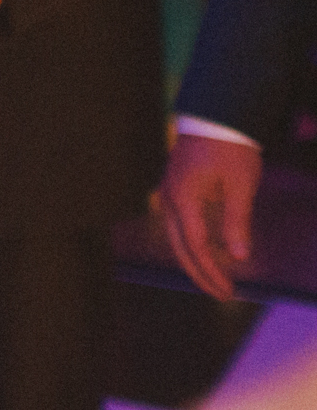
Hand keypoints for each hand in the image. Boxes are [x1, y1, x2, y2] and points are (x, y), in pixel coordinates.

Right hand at [160, 132, 261, 300]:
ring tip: (213, 278)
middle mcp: (170, 198)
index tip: (230, 292)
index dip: (212, 272)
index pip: (196, 246)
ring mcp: (170, 192)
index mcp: (183, 198)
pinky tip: (208, 250)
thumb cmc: (229, 147)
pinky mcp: (176, 186)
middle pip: (180, 247)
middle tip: (222, 295)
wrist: (216, 114)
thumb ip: (236, 221)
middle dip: (200, 273)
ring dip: (194, 260)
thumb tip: (237, 257)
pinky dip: (192, 242)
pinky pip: (180, 223)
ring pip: (176, 237)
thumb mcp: (240, 185)